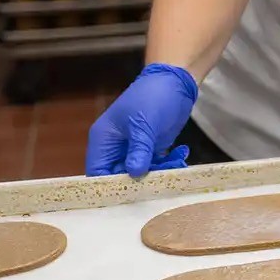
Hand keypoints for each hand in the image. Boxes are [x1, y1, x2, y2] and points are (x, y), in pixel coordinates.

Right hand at [85, 63, 198, 177]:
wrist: (174, 82)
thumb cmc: (153, 97)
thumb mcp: (144, 124)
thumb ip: (139, 150)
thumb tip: (133, 174)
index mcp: (104, 139)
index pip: (97, 172)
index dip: (109, 187)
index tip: (128, 197)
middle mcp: (115, 147)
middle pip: (120, 177)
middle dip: (140, 182)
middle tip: (161, 182)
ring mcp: (133, 148)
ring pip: (140, 174)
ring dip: (159, 172)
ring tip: (177, 162)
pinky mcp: (150, 148)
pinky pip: (155, 166)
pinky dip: (168, 165)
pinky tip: (181, 155)